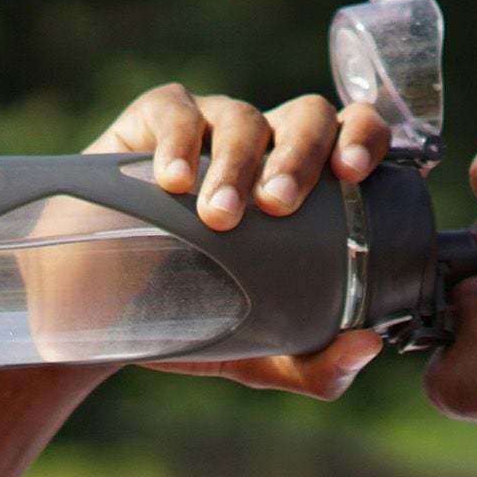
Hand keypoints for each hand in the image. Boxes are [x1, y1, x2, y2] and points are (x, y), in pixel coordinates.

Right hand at [83, 84, 391, 398]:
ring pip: (244, 118)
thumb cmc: (202, 319)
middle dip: (300, 155)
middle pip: (308, 117)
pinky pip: (176, 110)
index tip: (352, 173)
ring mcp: (213, 129)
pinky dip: (179, 141)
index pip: (356, 135)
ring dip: (237, 164)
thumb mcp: (264, 354)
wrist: (108, 316)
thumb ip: (320, 366)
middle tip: (278, 206)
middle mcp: (270, 148)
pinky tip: (173, 180)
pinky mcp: (153, 123)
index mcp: (313, 186)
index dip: (365, 138)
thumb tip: (367, 347)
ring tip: (218, 215)